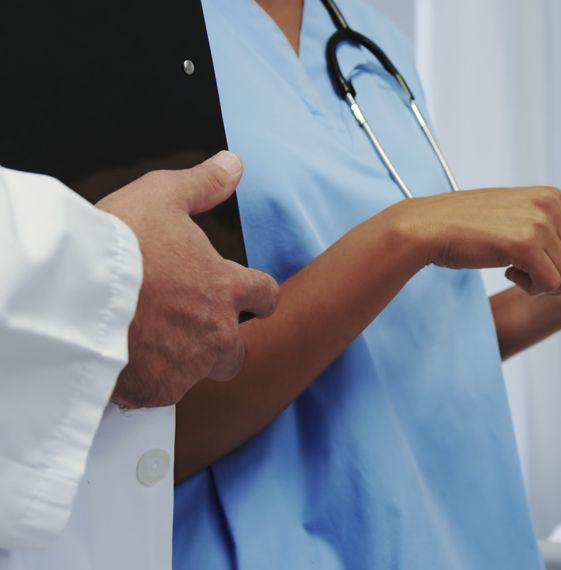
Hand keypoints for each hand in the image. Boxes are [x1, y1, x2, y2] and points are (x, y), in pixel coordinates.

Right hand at [97, 151, 279, 407]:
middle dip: (220, 344)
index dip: (259, 296)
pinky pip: (159, 393)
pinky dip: (146, 383)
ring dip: (183, 364)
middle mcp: (216, 332)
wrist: (75, 291)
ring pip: (200, 374)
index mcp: (225, 288)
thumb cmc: (119, 242)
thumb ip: (202, 184)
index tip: (252, 297)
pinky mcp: (157, 390)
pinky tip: (124, 365)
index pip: (266, 295)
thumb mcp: (162, 196)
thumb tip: (234, 165)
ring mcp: (189, 365)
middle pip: (237, 351)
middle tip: (190, 331)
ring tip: (151, 349)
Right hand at [388, 186, 560, 294]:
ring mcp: (543, 219)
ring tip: (512, 263)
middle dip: (560, 276)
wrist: (429, 227)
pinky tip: (504, 267)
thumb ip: (546, 226)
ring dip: (542, 282)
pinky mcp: (528, 239)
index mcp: (553, 198)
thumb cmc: (467, 229)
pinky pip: (549, 282)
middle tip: (525, 268)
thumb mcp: (515, 217)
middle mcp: (553, 204)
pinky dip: (528, 285)